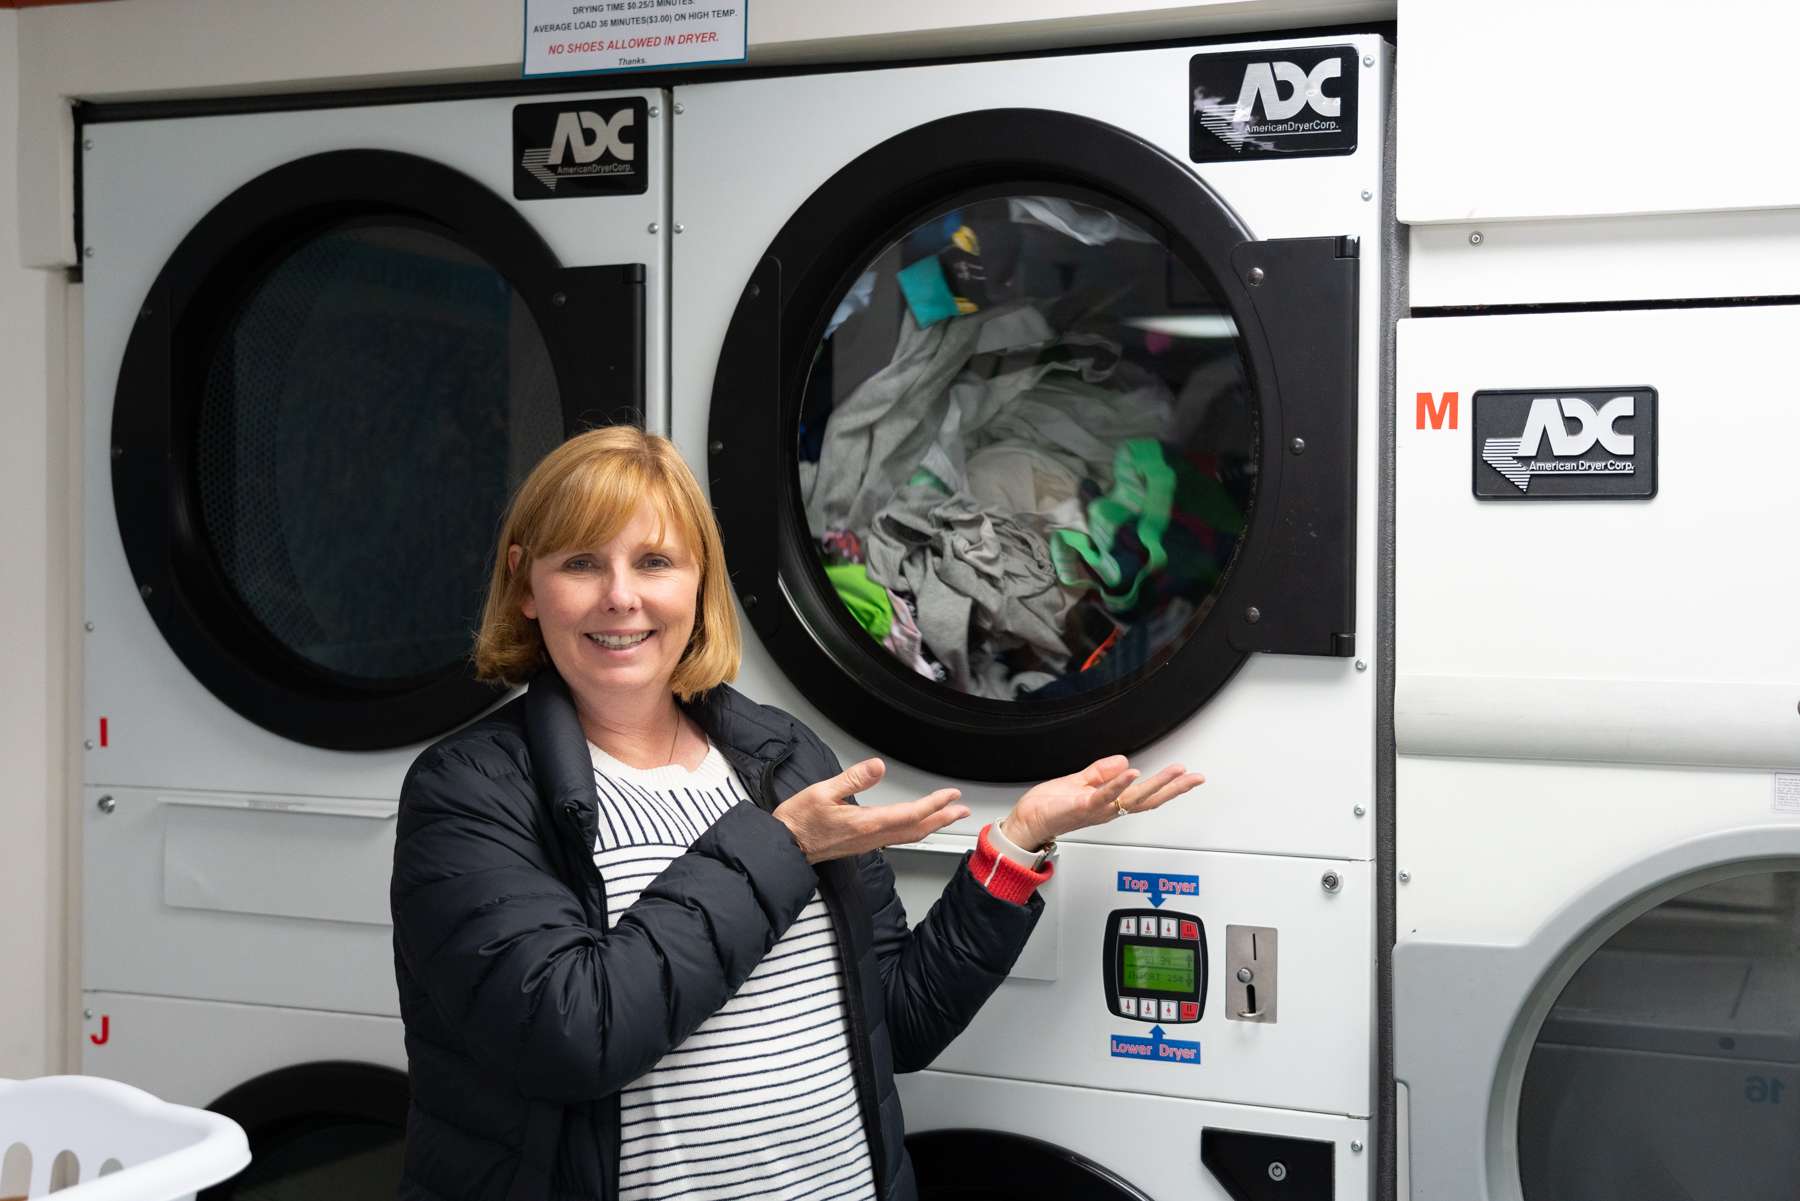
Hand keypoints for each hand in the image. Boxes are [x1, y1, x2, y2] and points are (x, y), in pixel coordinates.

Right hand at [773, 758, 968, 863]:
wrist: (785, 847)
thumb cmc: (799, 821)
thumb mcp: (822, 792)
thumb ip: (852, 779)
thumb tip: (877, 767)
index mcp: (866, 823)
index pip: (910, 813)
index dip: (934, 804)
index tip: (951, 794)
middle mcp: (872, 837)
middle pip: (917, 829)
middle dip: (943, 818)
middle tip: (962, 810)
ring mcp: (868, 843)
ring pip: (909, 835)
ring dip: (931, 825)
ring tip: (946, 816)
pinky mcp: (862, 844)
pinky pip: (897, 838)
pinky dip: (914, 830)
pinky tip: (916, 825)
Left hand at [1001, 756, 1204, 851]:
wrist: (1025, 823)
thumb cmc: (1048, 808)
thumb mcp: (1079, 783)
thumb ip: (1101, 773)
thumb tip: (1124, 761)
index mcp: (1109, 803)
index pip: (1145, 795)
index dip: (1168, 787)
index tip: (1189, 776)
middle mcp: (1107, 809)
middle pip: (1147, 800)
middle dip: (1173, 788)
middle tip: (1194, 777)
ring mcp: (1095, 809)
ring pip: (1131, 798)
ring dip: (1154, 784)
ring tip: (1174, 772)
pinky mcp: (1079, 807)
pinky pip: (1102, 795)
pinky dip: (1117, 784)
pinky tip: (1131, 773)